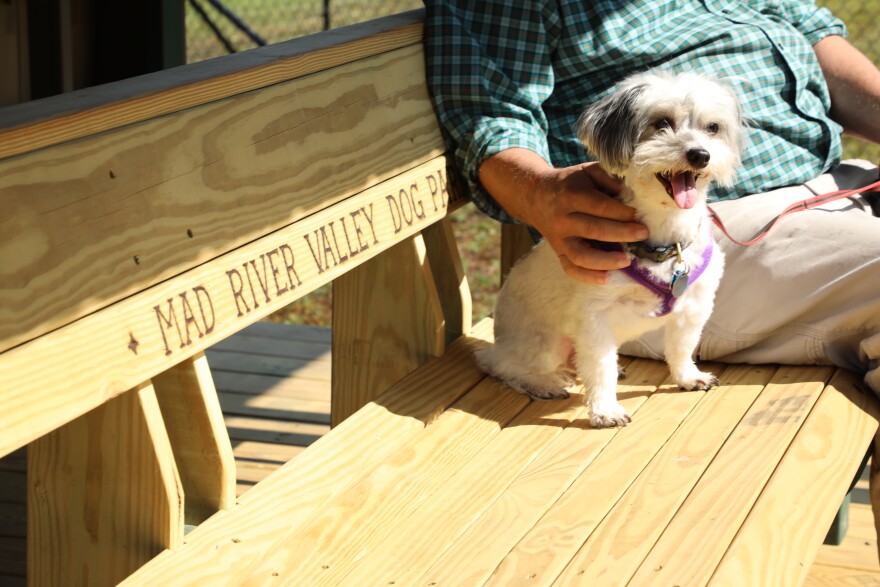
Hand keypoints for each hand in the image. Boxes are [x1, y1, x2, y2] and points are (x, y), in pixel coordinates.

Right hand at [479, 149, 647, 283]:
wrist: (535, 195)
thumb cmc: (568, 183)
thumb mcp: (586, 171)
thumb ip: (607, 177)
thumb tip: (627, 194)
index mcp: (570, 196)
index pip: (599, 206)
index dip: (621, 212)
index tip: (637, 214)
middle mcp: (562, 220)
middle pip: (593, 230)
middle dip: (622, 233)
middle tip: (642, 234)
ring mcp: (559, 239)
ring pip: (581, 255)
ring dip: (605, 261)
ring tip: (627, 261)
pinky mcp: (558, 251)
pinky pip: (571, 269)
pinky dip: (588, 277)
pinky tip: (607, 278)